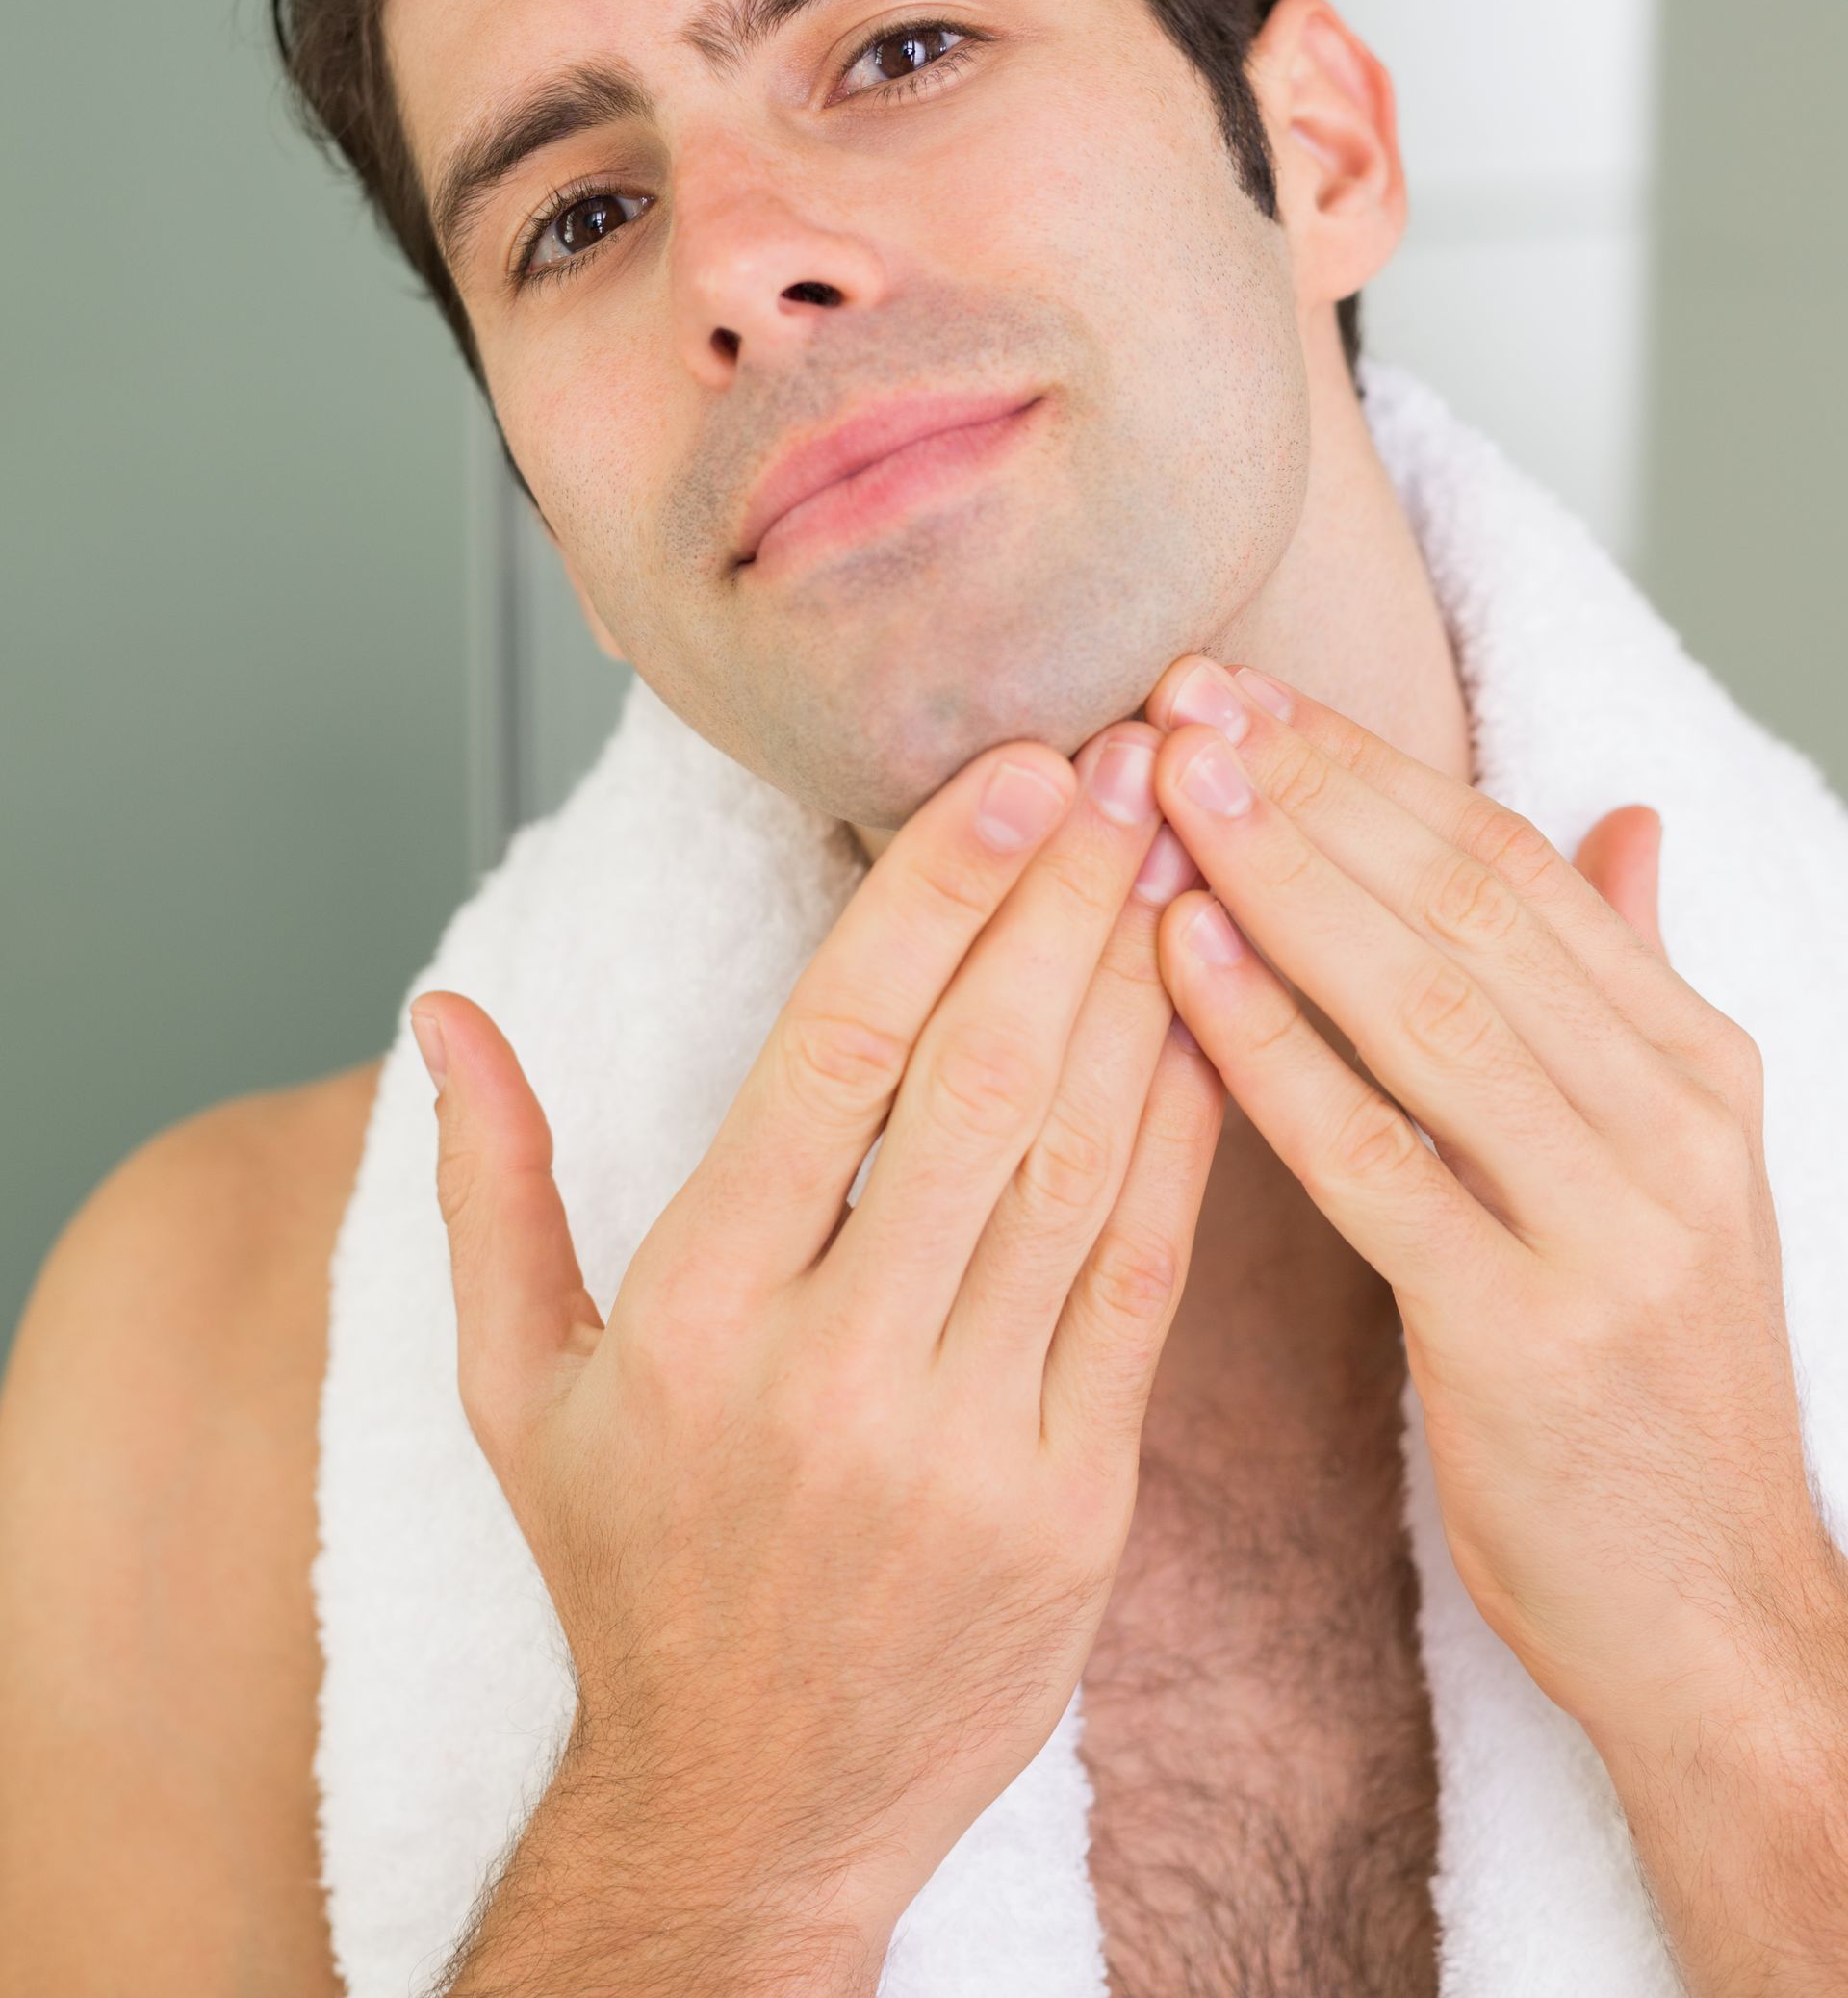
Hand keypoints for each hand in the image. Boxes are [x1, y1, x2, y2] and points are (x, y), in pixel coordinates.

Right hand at [410, 721, 1221, 1971]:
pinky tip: (1214, 1024)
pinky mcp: (1076, 1503)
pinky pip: (1143, 1283)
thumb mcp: (523, 1389)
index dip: (937, 895)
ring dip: (1143, 992)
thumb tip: (442, 1015)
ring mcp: (969, 1443)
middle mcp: (837, 1370)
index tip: (1017, 773)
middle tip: (1139, 760)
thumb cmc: (633, 1571)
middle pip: (980, 1085)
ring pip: (1078, 1167)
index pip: (837, 1053)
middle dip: (1068, 904)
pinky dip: (1183, 1142)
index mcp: (698, 1313)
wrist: (752, 1813)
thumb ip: (490, 1189)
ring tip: (1191, 852)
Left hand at [1143, 657, 1847, 1989]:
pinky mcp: (1527, 1335)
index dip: (1368, 764)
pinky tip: (1183, 965)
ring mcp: (1608, 1227)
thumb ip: (1624, 985)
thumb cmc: (1648, 1382)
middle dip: (1311, 790)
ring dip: (1284, 885)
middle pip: (1464, 907)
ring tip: (1166, 792)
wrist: (1719, 1620)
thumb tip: (1620, 819)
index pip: (1511, 863)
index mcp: (1690, 1063)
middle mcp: (1666, 1122)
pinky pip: (1377, 1161)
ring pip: (1424, 1008)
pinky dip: (1276, 1051)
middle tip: (1181, 701)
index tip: (1242, 690)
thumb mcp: (1668, 1167)